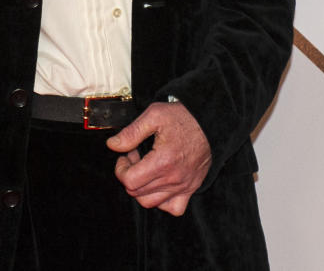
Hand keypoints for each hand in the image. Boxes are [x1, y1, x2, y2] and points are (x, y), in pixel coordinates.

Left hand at [106, 101, 210, 215]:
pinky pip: (173, 208)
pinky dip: (163, 201)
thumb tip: (112, 145)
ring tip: (146, 169)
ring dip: (142, 188)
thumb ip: (131, 132)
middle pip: (137, 193)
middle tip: (136, 157)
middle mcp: (173, 178)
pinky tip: (160, 184)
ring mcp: (183, 186)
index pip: (129, 181)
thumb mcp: (154, 115)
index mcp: (163, 161)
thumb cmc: (184, 117)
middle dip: (130, 175)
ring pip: (151, 202)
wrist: (210, 122)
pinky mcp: (191, 188)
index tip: (126, 155)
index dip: (121, 168)